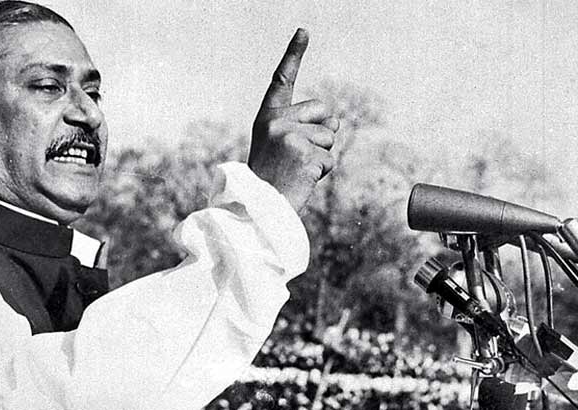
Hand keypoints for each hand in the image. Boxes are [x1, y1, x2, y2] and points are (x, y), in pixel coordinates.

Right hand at [248, 28, 339, 212]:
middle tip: (296, 156)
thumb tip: (335, 122)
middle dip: (321, 133)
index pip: (282, 81)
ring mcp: (290, 137)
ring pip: (329, 138)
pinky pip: (329, 159)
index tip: (304, 30)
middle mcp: (276, 122)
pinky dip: (321, 172)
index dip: (294, 54)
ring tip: (295, 170)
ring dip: (320, 157)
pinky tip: (300, 179)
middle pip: (323, 112)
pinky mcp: (305, 154)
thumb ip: (303, 127)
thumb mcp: (280, 145)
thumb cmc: (271, 177)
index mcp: (267, 117)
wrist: (256, 207)